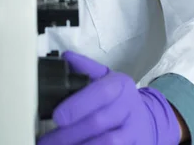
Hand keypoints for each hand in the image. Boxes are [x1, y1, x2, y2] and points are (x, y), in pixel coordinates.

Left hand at [38, 51, 180, 144]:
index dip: (78, 105)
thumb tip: (65, 57)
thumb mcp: (107, 78)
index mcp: (120, 85)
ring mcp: (133, 131)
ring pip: (107, 143)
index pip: (100, 93)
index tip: (57, 117)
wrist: (145, 121)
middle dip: (70, 133)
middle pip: (99, 122)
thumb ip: (87, 68)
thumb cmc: (118, 97)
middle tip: (48, 141)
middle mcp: (129, 107)